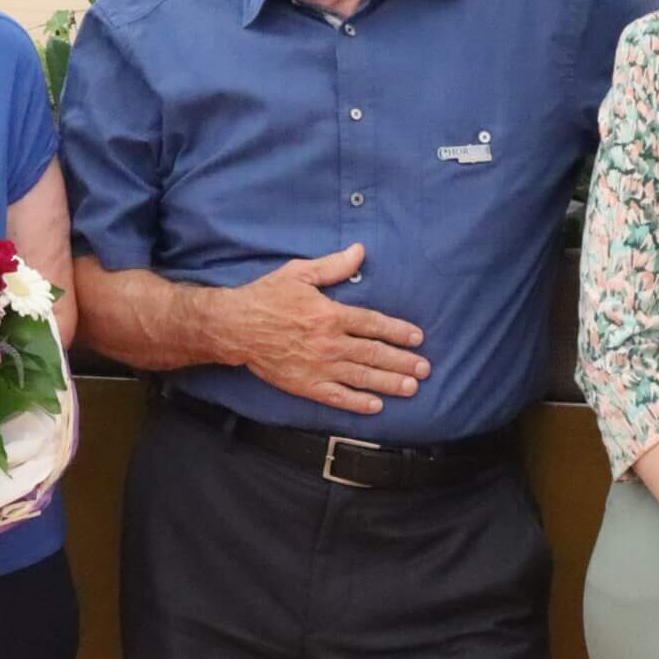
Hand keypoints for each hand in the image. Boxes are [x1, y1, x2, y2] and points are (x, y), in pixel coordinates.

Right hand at [220, 245, 429, 415]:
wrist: (234, 327)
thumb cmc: (265, 297)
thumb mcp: (298, 273)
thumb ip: (333, 266)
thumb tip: (360, 252)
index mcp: (330, 314)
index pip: (374, 324)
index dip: (398, 331)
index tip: (417, 338)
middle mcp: (329, 343)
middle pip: (374, 354)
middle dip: (403, 362)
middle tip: (424, 369)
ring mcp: (318, 367)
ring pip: (362, 377)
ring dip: (390, 383)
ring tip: (411, 388)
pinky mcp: (305, 384)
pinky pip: (336, 396)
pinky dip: (358, 403)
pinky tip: (376, 405)